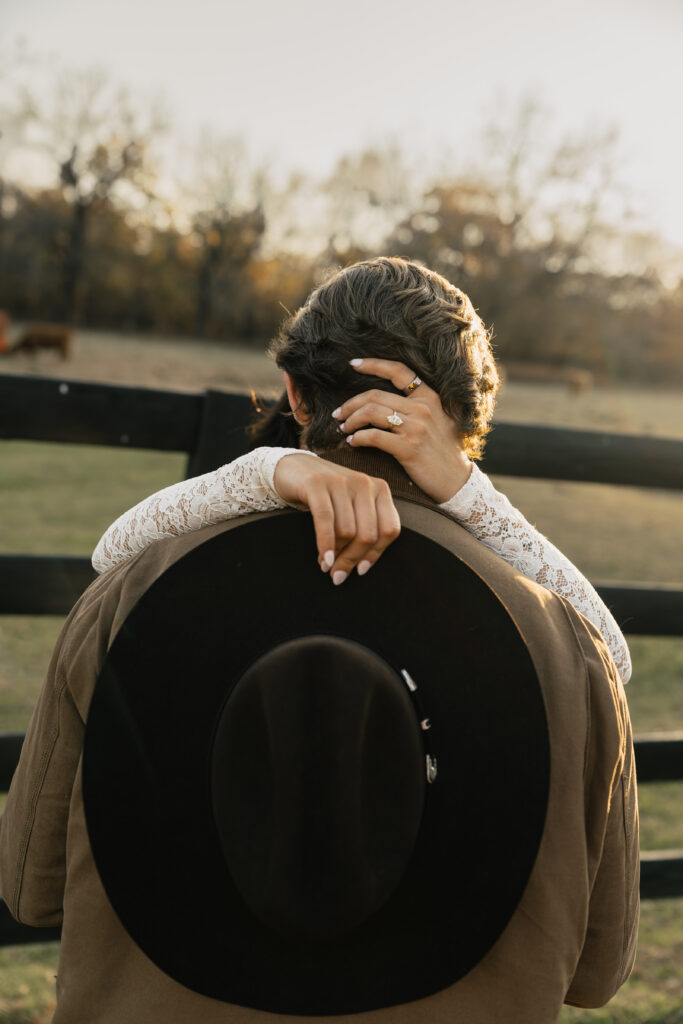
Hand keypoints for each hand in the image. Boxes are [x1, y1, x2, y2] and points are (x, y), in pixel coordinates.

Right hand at [273, 453, 400, 583]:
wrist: (294, 468)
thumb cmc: (327, 495)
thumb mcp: (351, 508)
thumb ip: (362, 530)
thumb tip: (361, 567)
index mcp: (380, 489)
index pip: (389, 530)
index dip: (375, 555)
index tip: (360, 570)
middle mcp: (364, 483)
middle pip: (368, 534)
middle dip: (352, 559)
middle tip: (338, 575)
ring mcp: (341, 481)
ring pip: (347, 531)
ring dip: (336, 555)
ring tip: (325, 565)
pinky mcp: (317, 484)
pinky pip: (326, 521)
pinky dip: (325, 544)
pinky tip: (323, 559)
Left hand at [333, 358, 471, 502]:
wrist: (458, 481)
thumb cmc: (444, 453)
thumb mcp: (439, 421)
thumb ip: (417, 408)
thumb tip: (387, 403)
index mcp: (429, 398)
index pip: (398, 371)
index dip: (373, 364)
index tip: (353, 364)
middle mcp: (422, 409)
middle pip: (375, 395)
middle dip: (350, 403)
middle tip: (338, 414)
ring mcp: (416, 428)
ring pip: (371, 412)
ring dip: (351, 420)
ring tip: (343, 428)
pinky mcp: (408, 448)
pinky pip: (373, 437)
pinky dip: (357, 438)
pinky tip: (352, 442)